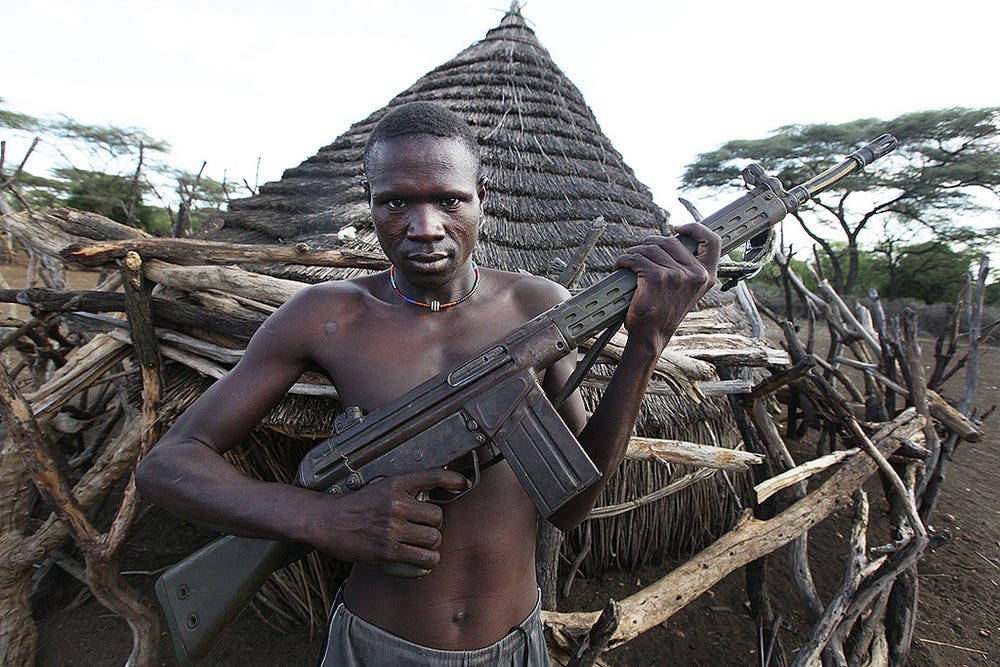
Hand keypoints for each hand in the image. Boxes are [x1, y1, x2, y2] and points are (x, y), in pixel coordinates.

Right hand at [304, 468, 469, 570]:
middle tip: (423, 527)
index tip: (464, 483)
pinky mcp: (388, 551)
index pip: (431, 476)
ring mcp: (392, 529)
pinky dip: (428, 560)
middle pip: (437, 516)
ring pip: (433, 538)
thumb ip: (405, 491)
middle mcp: (396, 504)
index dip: (452, 479)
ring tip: (423, 543)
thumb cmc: (355, 505)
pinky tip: (422, 557)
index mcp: (394, 484)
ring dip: (432, 543)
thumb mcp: (380, 487)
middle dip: (434, 524)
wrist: (327, 522)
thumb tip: (433, 496)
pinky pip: (423, 558)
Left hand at [613, 223, 720, 349]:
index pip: (712, 241)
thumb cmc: (665, 312)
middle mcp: (695, 274)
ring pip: (649, 248)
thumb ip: (686, 267)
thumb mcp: (686, 290)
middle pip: (669, 241)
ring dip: (634, 253)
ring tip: (629, 264)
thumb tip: (672, 241)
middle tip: (640, 255)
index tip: (678, 227)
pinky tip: (621, 267)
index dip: (695, 228)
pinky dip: (623, 261)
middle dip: (650, 244)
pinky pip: (634, 258)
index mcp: (707, 276)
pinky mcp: (655, 278)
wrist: (651, 336)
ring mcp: (676, 275)